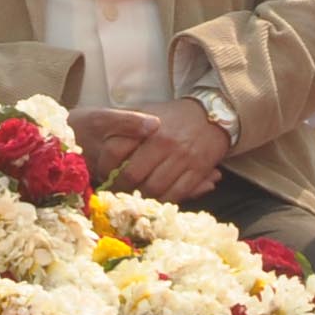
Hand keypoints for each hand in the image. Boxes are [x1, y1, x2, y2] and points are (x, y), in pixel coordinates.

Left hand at [73, 98, 228, 201]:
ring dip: (141, 198)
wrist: (212, 115)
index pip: (115, 149)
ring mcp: (182, 157)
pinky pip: (176, 194)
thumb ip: (127, 127)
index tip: (103, 174)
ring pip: (154, 189)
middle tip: (116, 193)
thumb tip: (103, 147)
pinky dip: (164, 201)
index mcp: (147, 126)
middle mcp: (163, 142)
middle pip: (132, 175)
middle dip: (121, 188)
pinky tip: (156, 200)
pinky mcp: (198, 170)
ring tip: (134, 198)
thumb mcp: (148, 113)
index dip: (105, 166)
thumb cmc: (174, 117)